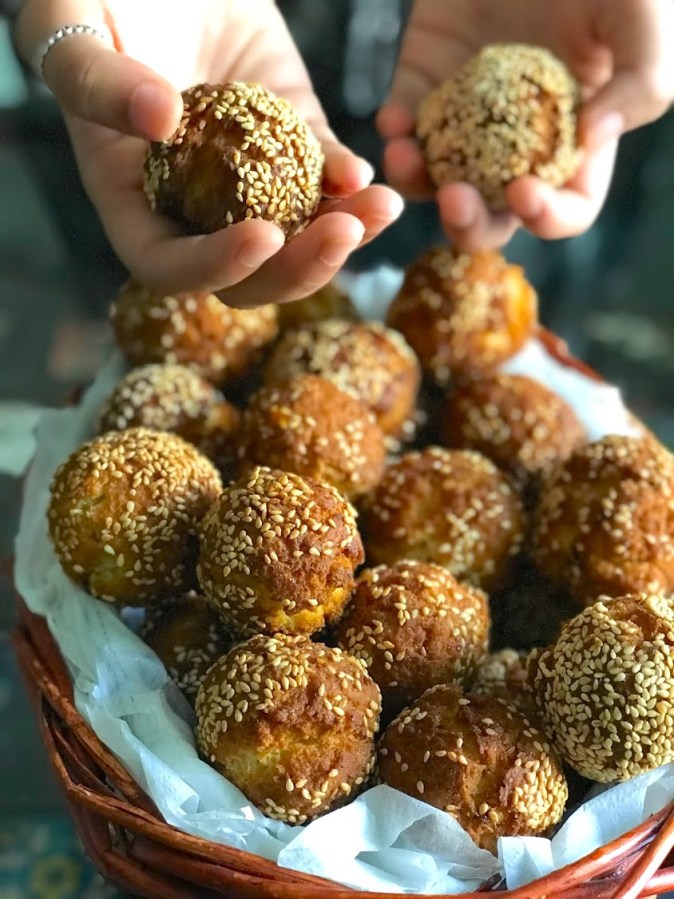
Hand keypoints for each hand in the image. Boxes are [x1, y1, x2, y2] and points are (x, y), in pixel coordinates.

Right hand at [15, 0, 402, 305]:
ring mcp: (246, 181)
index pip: (170, 265)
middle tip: (342, 233)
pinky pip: (322, 181)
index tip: (263, 237)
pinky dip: (348, 185)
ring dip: (342, 237)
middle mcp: (192, 206)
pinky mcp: (288, 143)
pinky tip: (368, 177)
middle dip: (299, 268)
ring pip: (296, 240)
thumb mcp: (72, 25)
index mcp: (132, 199)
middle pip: (248, 276)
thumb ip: (92, 79)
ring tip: (382, 210)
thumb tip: (159, 124)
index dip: (215, 267)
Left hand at [378, 0, 673, 249]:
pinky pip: (404, 128)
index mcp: (573, 144)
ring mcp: (468, 120)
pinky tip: (395, 124)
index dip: (546, 217)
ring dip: (419, 184)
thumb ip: (641, 85)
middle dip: (469, 222)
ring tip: (408, 160)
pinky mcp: (425, 86)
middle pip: (491, 215)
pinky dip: (395, 134)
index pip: (564, 209)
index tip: (523, 193)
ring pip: (436, 182)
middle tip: (455, 199)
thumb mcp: (644, 20)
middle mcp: (517, 144)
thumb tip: (593, 140)